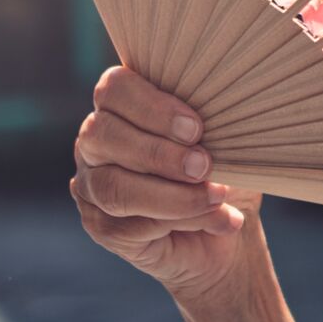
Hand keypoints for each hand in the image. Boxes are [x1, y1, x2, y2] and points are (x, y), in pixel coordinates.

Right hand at [70, 66, 260, 307]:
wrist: (231, 233)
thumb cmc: (223, 172)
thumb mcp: (223, 142)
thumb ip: (209, 124)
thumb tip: (215, 123)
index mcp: (122, 105)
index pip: (114, 88)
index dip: (151, 107)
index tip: (196, 129)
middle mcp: (96, 140)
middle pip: (101, 133)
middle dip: (157, 152)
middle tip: (204, 166)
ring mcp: (91, 184)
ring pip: (112, 185)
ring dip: (170, 194)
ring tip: (216, 196)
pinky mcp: (100, 226)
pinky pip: (125, 224)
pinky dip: (176, 220)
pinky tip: (214, 220)